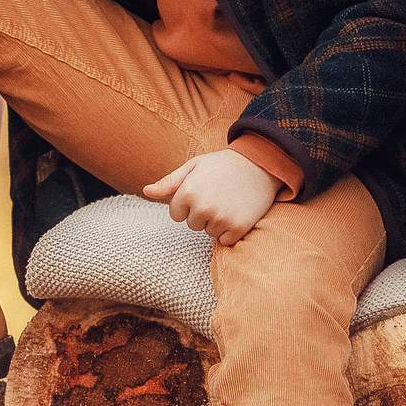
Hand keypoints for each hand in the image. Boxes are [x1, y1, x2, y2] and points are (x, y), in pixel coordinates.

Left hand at [141, 149, 279, 247]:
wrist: (260, 164)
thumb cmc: (222, 164)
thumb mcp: (193, 166)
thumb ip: (169, 182)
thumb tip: (146, 191)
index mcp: (188, 191)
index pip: (176, 214)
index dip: (188, 204)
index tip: (202, 191)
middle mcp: (203, 207)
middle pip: (192, 225)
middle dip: (202, 213)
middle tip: (218, 195)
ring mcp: (221, 218)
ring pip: (208, 232)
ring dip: (216, 222)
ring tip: (229, 201)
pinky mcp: (239, 227)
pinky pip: (224, 241)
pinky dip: (230, 231)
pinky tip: (237, 212)